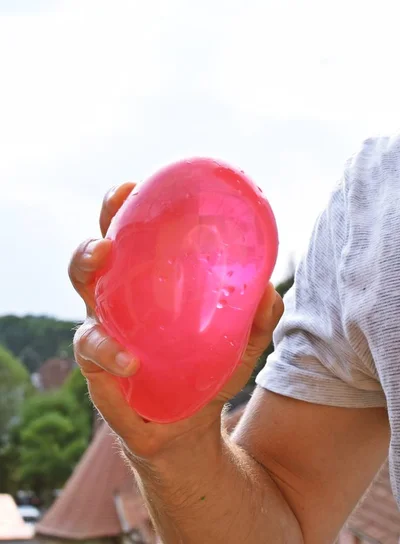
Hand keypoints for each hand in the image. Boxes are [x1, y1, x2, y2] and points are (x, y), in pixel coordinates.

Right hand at [69, 183, 283, 461]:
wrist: (190, 430)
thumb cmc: (207, 373)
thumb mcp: (240, 343)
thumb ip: (257, 318)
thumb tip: (270, 290)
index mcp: (141, 290)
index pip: (124, 242)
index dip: (117, 212)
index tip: (129, 188)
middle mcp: (115, 311)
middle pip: (88, 272)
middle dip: (88, 251)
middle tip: (105, 243)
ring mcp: (105, 345)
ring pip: (82, 320)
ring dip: (92, 311)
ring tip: (115, 307)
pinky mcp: (103, 383)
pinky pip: (95, 365)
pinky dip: (109, 359)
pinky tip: (132, 364)